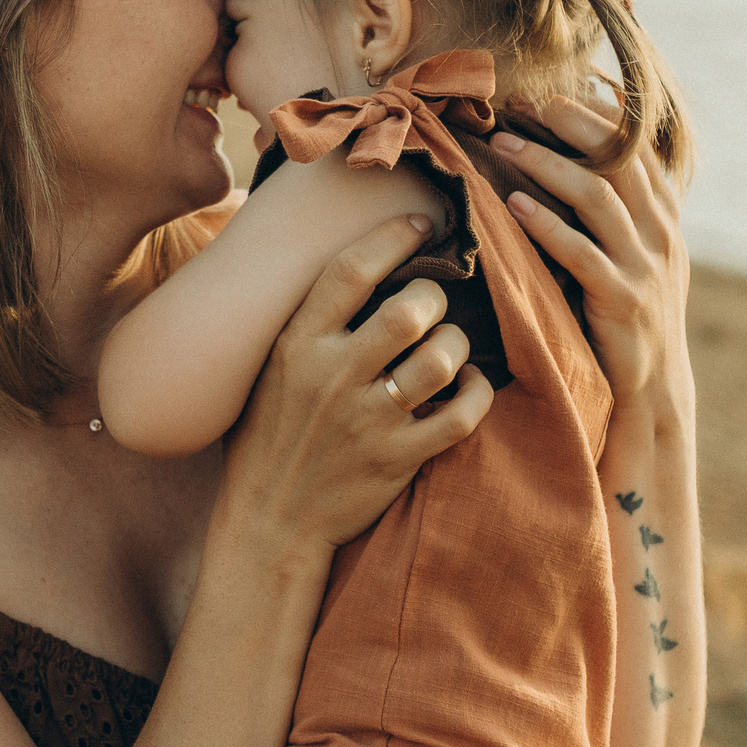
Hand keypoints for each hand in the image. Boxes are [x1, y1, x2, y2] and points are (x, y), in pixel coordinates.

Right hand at [222, 215, 493, 552]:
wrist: (269, 522)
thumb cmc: (268, 437)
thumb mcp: (267, 369)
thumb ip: (303, 321)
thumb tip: (348, 260)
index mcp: (296, 346)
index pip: (351, 270)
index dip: (393, 236)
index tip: (419, 223)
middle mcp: (332, 378)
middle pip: (408, 310)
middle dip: (434, 296)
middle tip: (432, 304)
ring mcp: (368, 422)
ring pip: (441, 359)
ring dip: (456, 344)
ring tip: (448, 347)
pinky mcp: (398, 461)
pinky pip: (462, 416)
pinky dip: (478, 393)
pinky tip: (470, 386)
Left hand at [492, 96, 691, 418]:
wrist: (654, 387)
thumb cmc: (629, 315)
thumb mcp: (635, 256)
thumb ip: (617, 212)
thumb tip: (576, 162)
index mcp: (664, 217)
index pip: (637, 147)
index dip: (596, 112)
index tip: (552, 89)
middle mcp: (661, 234)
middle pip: (618, 158)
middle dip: (569, 122)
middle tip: (522, 102)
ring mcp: (644, 266)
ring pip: (598, 197)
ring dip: (547, 164)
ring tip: (504, 143)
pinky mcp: (621, 301)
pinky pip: (581, 253)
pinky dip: (546, 225)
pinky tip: (513, 205)